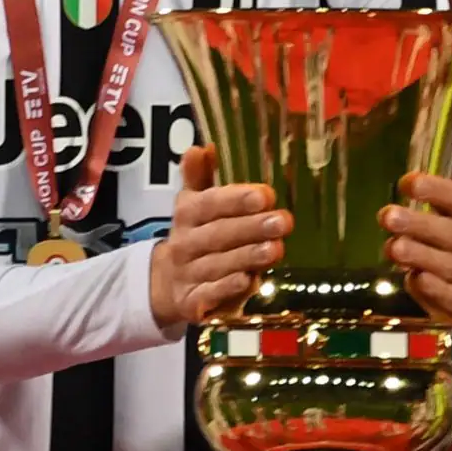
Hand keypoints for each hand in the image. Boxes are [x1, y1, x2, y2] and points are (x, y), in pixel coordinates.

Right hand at [150, 147, 288, 329]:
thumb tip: (201, 147)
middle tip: (284, 221)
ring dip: (246, 257)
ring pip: (217, 265)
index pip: (209, 203)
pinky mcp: (192, 303)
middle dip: (251, 227)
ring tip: (276, 249)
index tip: (266, 195)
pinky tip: (249, 280)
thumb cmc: (194, 237)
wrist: (167, 285)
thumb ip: (199, 178)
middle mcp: (184, 243)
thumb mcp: (193, 205)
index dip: (236, 200)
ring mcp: (187, 274)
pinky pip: (209, 295)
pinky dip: (227, 289)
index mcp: (186, 214)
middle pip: (218, 234)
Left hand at [382, 116, 451, 324]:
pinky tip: (414, 281)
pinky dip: (433, 291)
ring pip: (447, 266)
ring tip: (392, 248)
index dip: (437, 190)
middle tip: (386, 216)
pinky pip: (451, 299)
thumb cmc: (445, 233)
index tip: (407, 182)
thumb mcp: (448, 197)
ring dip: (420, 255)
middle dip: (419, 224)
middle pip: (451, 234)